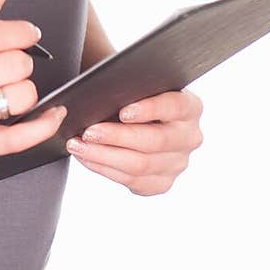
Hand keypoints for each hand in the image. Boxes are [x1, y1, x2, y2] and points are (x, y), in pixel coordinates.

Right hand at [0, 0, 67, 167]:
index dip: (20, 31)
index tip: (28, 32)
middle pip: (14, 64)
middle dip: (20, 60)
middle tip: (7, 64)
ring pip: (23, 96)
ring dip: (23, 89)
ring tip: (4, 89)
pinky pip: (21, 137)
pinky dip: (44, 125)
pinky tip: (52, 114)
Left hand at [65, 89, 204, 193]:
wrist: (138, 117)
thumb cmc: (134, 96)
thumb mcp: (137, 86)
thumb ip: (129, 87)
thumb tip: (101, 94)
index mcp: (190, 107)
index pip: (174, 106)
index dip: (149, 109)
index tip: (123, 112)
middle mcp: (189, 137)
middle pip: (154, 140)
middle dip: (117, 136)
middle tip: (88, 131)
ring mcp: (178, 163)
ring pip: (141, 165)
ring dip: (103, 156)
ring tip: (79, 145)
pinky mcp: (162, 183)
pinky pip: (133, 182)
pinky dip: (105, 169)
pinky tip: (87, 158)